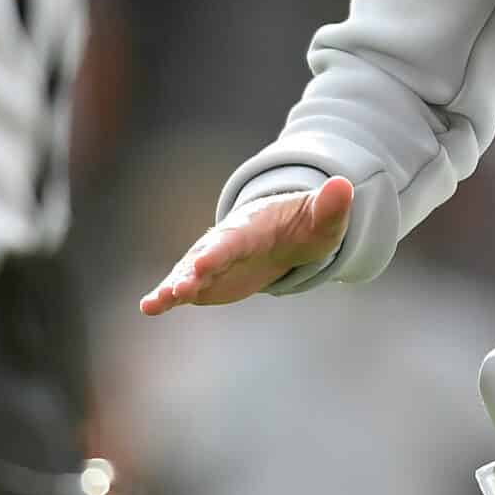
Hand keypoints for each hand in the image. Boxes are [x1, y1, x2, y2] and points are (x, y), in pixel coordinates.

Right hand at [139, 176, 353, 314]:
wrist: (283, 235)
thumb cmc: (304, 225)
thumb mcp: (322, 219)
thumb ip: (331, 206)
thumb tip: (345, 186)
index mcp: (250, 227)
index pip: (234, 240)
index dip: (220, 251)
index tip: (204, 260)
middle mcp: (223, 242)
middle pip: (205, 256)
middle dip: (191, 271)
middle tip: (177, 287)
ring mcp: (211, 262)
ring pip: (188, 273)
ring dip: (173, 286)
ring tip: (156, 303)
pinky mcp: (205, 281)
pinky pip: (182, 289)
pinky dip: (166, 297)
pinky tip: (149, 307)